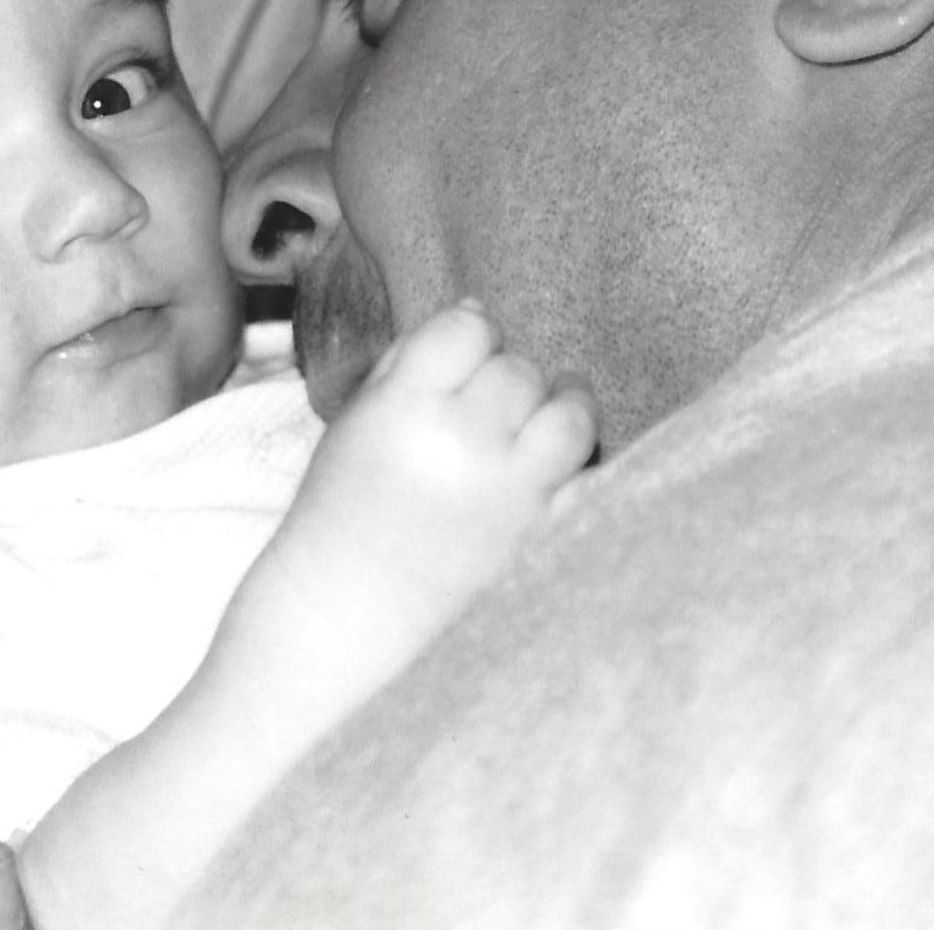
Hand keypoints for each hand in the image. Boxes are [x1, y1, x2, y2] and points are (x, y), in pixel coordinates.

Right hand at [239, 300, 597, 687]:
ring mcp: (512, 495)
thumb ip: (409, 363)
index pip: (469, 327)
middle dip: (506, 384)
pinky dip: (580, 475)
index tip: (460, 366)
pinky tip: (555, 479)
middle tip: (486, 417)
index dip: (469, 340)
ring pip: (571, 414)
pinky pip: (592, 481)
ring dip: (561, 411)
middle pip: (519, 369)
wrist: (341, 622)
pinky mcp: (544, 540)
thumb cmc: (341, 518)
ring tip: (540, 428)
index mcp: (403, 408)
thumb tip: (478, 311)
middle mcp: (462, 443)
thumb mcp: (356, 424)